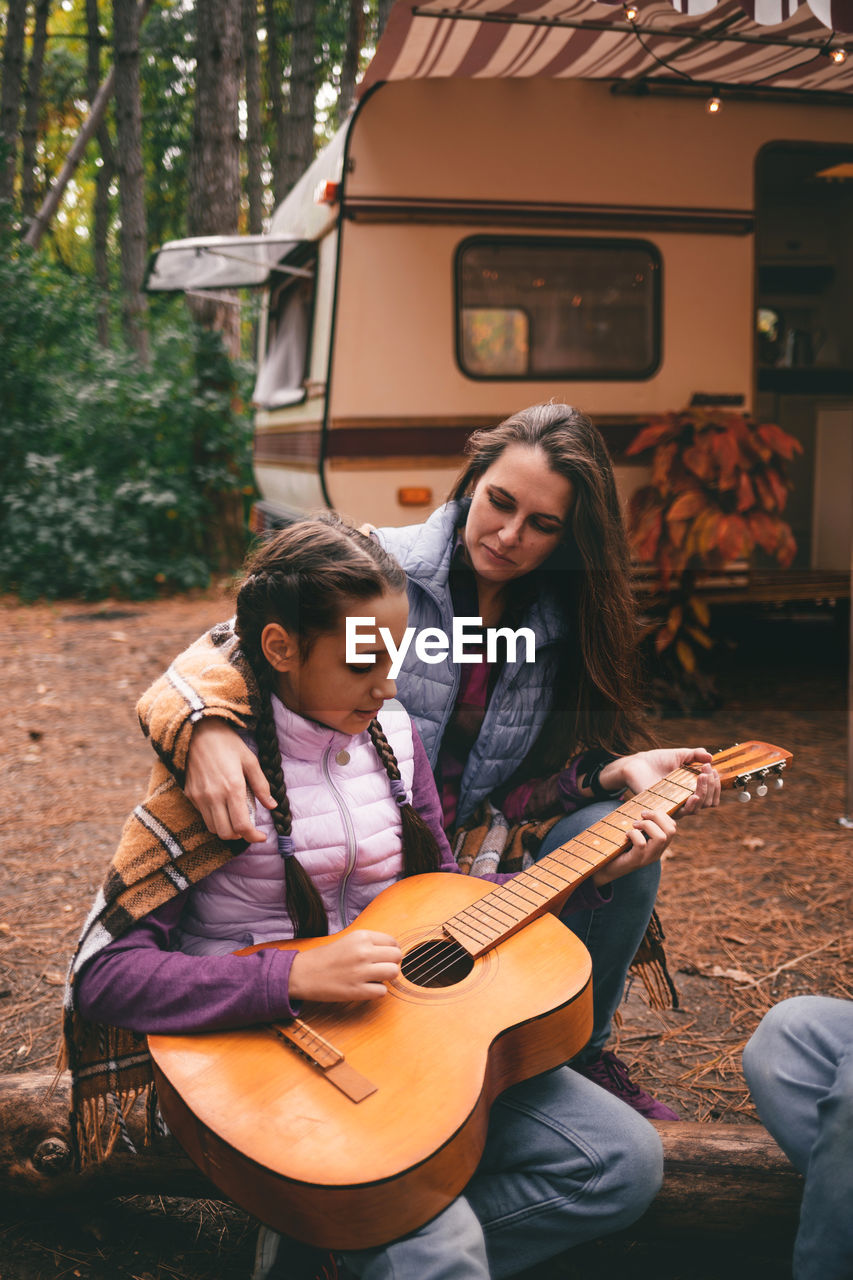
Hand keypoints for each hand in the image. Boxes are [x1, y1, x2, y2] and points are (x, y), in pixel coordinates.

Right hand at [185, 718, 274, 842]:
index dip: (253, 836)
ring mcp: (200, 797)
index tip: (261, 836)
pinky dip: (215, 818)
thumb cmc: (227, 743)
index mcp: (233, 788)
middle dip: (240, 835)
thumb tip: (272, 806)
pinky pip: (203, 816)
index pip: (242, 825)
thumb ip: (261, 785)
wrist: (197, 731)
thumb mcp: (250, 760)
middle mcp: (214, 796)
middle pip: (226, 833)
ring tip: (235, 817)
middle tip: (249, 827)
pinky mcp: (190, 795)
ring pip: (213, 828)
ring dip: (226, 828)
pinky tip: (222, 806)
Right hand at [289, 931, 401, 1002]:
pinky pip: (382, 991)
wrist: (303, 974)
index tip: (384, 957)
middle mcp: (363, 951)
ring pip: (394, 972)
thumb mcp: (349, 940)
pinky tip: (366, 988)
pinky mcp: (357, 990)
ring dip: (387, 977)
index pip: (393, 942)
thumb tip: (393, 951)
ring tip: (375, 978)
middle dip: (392, 963)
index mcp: (361, 936)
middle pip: (397, 956)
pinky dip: (377, 991)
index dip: (391, 951)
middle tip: (381, 968)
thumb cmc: (325, 957)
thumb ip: (370, 943)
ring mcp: (361, 971)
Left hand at [592, 807, 677, 886]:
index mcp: (658, 846)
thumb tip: (645, 810)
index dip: (663, 815)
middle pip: (671, 831)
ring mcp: (647, 858)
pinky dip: (634, 834)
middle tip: (642, 815)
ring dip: (647, 825)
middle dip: (657, 816)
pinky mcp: (636, 861)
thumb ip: (642, 826)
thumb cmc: (619, 848)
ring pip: (660, 837)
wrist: (605, 868)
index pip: (673, 828)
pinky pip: (641, 844)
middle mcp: (657, 852)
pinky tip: (627, 835)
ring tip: (634, 824)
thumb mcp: (634, 836)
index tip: (647, 813)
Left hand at [599, 747, 720, 814]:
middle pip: (707, 803)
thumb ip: (695, 755)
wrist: (637, 763)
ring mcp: (674, 806)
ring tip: (702, 777)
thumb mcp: (680, 755)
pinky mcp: (664, 809)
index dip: (716, 785)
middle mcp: (685, 801)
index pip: (711, 796)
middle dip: (712, 786)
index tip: (713, 769)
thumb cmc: (658, 760)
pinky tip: (694, 794)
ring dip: (704, 793)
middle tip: (707, 769)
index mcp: (691, 790)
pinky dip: (691, 805)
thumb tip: (711, 757)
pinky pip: (681, 814)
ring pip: (697, 809)